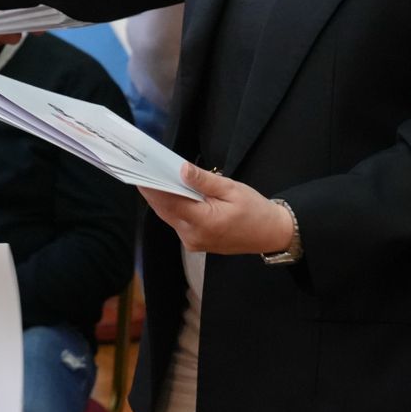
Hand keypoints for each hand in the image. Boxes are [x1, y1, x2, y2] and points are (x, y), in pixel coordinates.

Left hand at [138, 162, 295, 255]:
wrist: (270, 234)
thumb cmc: (254, 210)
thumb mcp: (232, 189)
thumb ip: (204, 181)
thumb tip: (182, 169)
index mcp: (204, 222)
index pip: (170, 203)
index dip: (153, 188)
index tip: (140, 172)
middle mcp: (193, 236)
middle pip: (165, 211)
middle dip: (152, 191)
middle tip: (141, 170)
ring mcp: (193, 242)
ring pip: (168, 217)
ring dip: (160, 198)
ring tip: (151, 176)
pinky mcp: (194, 242)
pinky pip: (177, 222)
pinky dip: (171, 206)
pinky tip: (168, 192)